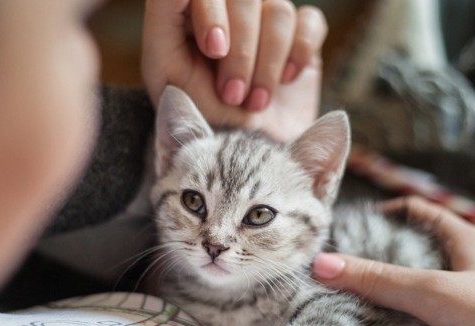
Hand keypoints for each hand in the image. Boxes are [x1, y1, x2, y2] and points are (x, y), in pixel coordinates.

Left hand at [142, 0, 327, 141]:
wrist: (245, 161)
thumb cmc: (199, 117)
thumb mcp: (167, 72)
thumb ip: (164, 21)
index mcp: (192, 10)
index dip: (213, 10)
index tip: (214, 49)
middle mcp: (232, 9)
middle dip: (242, 52)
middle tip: (232, 96)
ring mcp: (268, 21)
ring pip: (279, 12)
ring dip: (268, 64)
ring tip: (256, 102)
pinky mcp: (300, 37)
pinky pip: (310, 22)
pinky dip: (299, 52)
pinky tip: (287, 81)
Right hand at [312, 195, 474, 325]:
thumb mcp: (431, 293)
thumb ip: (377, 279)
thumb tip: (322, 264)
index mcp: (466, 237)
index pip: (419, 210)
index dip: (385, 214)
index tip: (354, 228)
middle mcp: (474, 259)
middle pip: (420, 245)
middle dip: (386, 253)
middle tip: (352, 266)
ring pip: (429, 277)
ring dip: (399, 284)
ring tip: (366, 296)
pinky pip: (438, 305)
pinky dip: (415, 308)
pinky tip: (399, 323)